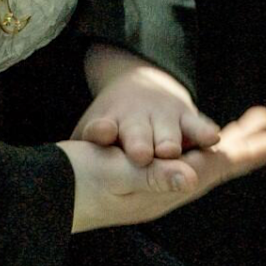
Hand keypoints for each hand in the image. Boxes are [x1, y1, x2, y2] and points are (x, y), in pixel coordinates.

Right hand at [55, 105, 265, 232]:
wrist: (45, 196)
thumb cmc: (78, 182)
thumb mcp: (115, 176)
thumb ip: (154, 178)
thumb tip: (192, 179)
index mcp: (166, 188)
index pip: (216, 169)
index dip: (246, 154)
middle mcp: (166, 189)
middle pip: (215, 164)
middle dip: (245, 146)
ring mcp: (154, 185)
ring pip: (201, 160)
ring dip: (227, 143)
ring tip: (250, 126)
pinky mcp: (140, 177)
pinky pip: (182, 158)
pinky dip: (199, 143)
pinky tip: (203, 142)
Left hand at [74, 43, 219, 165]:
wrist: (140, 83)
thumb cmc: (111, 122)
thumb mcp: (92, 133)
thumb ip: (81, 153)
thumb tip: (53, 182)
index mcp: (108, 123)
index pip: (101, 127)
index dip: (101, 130)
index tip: (101, 132)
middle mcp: (136, 119)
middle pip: (137, 133)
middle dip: (138, 143)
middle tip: (140, 155)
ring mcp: (162, 116)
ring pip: (167, 131)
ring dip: (168, 140)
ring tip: (169, 151)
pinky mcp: (188, 117)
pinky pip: (197, 125)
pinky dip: (203, 131)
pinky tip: (212, 139)